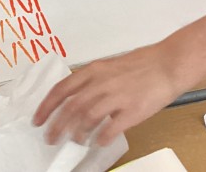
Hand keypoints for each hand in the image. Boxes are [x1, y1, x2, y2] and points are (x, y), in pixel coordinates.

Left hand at [32, 43, 181, 145]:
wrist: (168, 63)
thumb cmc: (141, 64)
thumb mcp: (109, 66)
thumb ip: (92, 81)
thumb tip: (76, 99)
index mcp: (94, 70)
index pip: (62, 89)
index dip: (47, 107)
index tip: (37, 120)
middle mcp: (101, 83)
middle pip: (70, 107)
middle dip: (57, 126)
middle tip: (50, 139)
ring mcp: (117, 97)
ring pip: (87, 118)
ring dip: (77, 133)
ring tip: (75, 141)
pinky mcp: (132, 110)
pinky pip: (111, 128)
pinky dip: (101, 138)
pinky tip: (98, 142)